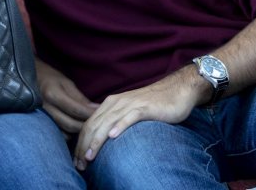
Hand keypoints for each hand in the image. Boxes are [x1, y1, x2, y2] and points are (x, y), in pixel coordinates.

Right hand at [35, 58, 98, 135]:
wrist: (30, 79)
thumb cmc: (50, 78)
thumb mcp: (66, 83)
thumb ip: (80, 98)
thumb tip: (96, 109)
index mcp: (53, 95)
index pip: (76, 109)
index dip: (90, 114)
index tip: (102, 115)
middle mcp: (46, 108)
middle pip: (70, 124)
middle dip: (86, 126)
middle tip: (98, 124)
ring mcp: (40, 118)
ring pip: (64, 132)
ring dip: (78, 132)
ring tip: (89, 129)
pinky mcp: (40, 125)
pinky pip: (57, 134)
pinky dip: (68, 134)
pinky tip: (76, 131)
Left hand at [73, 70, 200, 171]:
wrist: (177, 90)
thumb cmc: (154, 105)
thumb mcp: (129, 112)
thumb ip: (115, 121)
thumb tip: (102, 142)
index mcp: (111, 104)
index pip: (89, 125)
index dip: (80, 143)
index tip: (78, 161)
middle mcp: (117, 103)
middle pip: (94, 125)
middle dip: (84, 146)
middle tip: (80, 164)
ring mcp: (131, 104)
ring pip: (108, 122)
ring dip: (97, 141)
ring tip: (90, 156)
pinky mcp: (145, 107)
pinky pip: (130, 117)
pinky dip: (120, 126)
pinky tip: (113, 137)